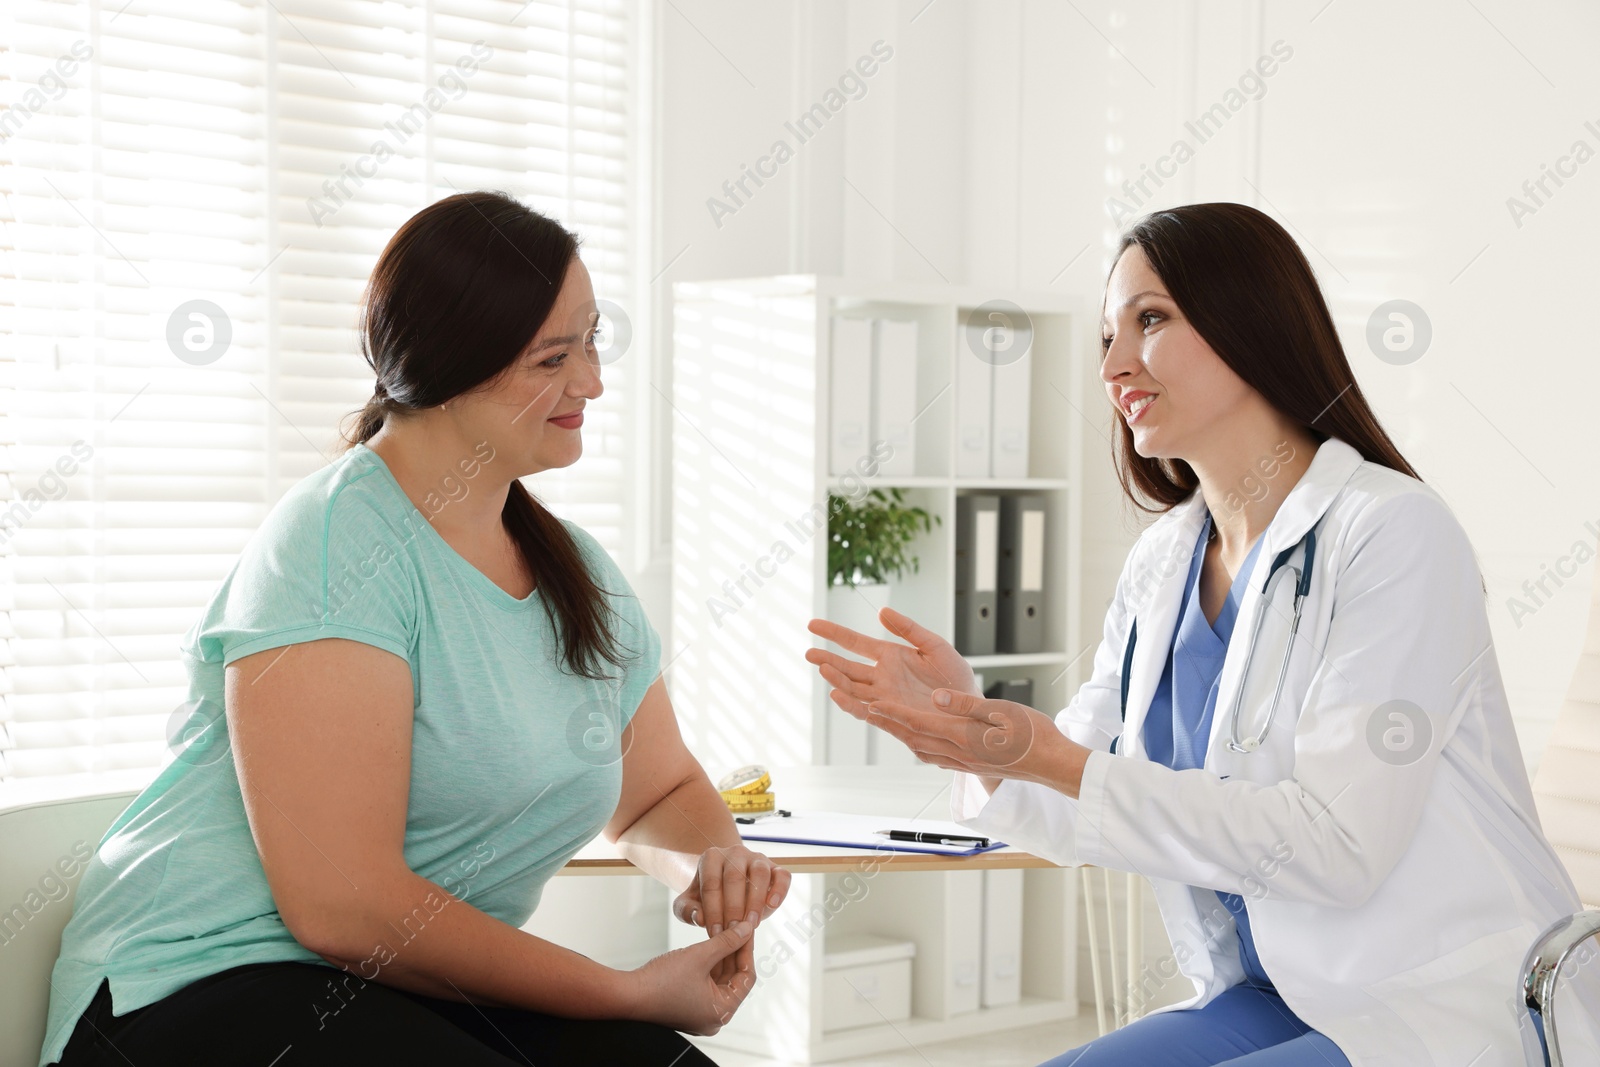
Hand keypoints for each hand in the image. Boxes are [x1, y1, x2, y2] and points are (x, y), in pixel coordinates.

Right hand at [626, 920, 756, 1035]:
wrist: (626, 995)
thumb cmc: (661, 980)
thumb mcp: (699, 956)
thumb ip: (726, 941)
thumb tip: (747, 928)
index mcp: (721, 1012)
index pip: (746, 978)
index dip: (747, 950)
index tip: (748, 928)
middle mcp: (714, 1017)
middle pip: (733, 979)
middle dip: (734, 952)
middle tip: (737, 925)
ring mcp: (700, 1012)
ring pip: (720, 979)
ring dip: (722, 956)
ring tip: (724, 930)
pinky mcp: (688, 1005)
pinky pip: (706, 983)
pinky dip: (709, 964)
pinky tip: (710, 943)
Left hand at [672, 845, 790, 981]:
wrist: (728, 889)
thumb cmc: (707, 899)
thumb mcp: (689, 905)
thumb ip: (687, 911)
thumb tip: (699, 918)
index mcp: (711, 858)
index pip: (711, 883)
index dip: (713, 910)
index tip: (715, 933)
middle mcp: (735, 853)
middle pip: (734, 877)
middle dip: (734, 908)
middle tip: (733, 932)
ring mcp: (757, 858)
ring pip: (759, 873)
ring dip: (755, 901)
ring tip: (751, 925)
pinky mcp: (775, 868)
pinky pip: (782, 875)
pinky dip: (780, 889)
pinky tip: (772, 906)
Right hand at [806, 606, 978, 722]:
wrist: (971, 709)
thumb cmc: (956, 678)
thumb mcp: (935, 646)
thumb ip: (908, 629)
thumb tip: (881, 611)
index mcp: (891, 656)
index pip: (856, 643)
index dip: (834, 633)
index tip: (812, 624)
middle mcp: (883, 677)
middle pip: (847, 667)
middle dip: (827, 659)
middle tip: (808, 652)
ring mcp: (885, 697)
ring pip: (852, 688)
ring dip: (837, 679)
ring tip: (823, 668)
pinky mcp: (892, 716)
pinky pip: (866, 710)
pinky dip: (850, 703)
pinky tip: (838, 694)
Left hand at [865, 687, 1090, 797]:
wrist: (1052, 765)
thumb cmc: (1033, 734)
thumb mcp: (1002, 711)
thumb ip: (967, 704)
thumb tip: (937, 698)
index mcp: (964, 736)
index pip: (920, 722)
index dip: (893, 713)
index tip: (872, 702)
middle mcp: (958, 753)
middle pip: (913, 738)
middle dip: (888, 724)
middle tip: (865, 710)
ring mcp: (963, 762)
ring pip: (922, 748)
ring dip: (900, 735)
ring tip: (885, 722)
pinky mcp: (970, 766)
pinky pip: (935, 756)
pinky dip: (919, 744)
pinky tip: (918, 740)